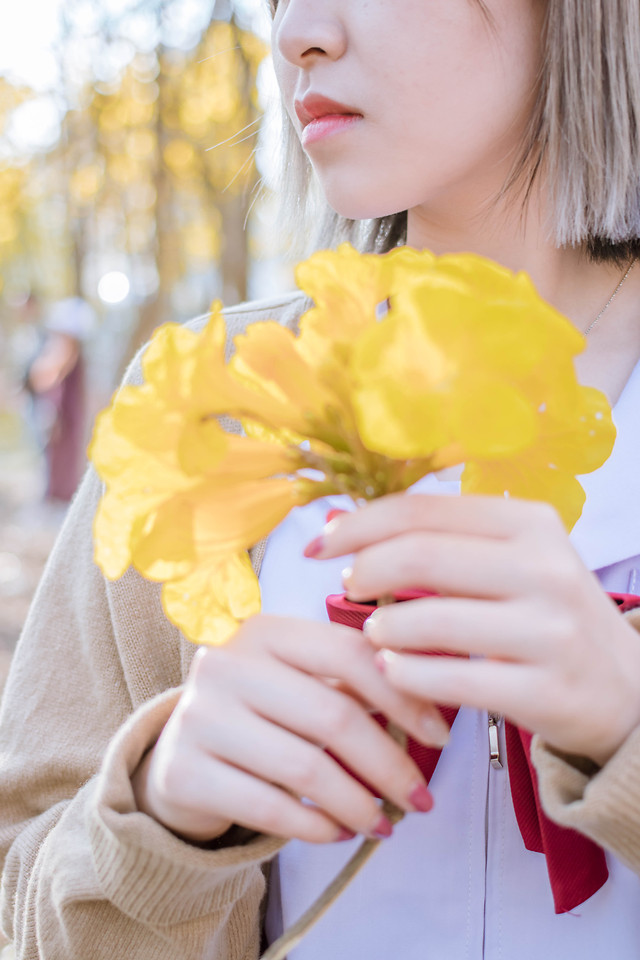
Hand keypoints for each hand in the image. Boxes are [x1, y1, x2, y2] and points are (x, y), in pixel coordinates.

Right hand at [132, 613, 445, 844]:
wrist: (181, 756)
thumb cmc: (260, 715)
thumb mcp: (298, 682)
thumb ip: (352, 683)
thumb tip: (432, 707)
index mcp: (264, 630)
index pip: (347, 652)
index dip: (402, 694)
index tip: (439, 734)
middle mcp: (226, 664)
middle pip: (332, 714)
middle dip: (388, 764)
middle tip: (420, 799)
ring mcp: (199, 717)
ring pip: (305, 767)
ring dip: (359, 804)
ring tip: (384, 824)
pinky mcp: (184, 772)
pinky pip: (270, 807)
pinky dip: (317, 826)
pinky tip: (339, 832)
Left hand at [307, 494, 639, 765]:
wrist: (626, 691)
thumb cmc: (549, 617)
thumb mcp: (514, 562)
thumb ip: (440, 541)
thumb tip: (342, 524)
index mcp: (531, 523)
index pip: (424, 510)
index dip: (360, 524)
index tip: (322, 544)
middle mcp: (545, 568)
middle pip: (420, 555)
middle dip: (365, 571)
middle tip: (348, 588)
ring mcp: (550, 631)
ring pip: (429, 620)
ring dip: (383, 629)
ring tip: (377, 634)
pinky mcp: (545, 691)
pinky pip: (450, 681)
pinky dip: (405, 676)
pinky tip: (393, 671)